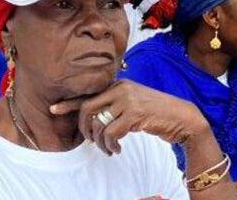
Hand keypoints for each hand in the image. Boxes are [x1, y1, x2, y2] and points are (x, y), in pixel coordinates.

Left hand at [50, 80, 209, 155]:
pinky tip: (117, 150)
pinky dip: (111, 145)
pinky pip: (111, 132)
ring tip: (108, 149)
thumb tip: (95, 120)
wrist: (182, 118)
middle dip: (85, 129)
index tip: (54, 109)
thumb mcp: (134, 104)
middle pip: (87, 108)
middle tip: (91, 142)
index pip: (88, 93)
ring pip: (98, 123)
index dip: (69, 103)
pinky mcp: (135, 114)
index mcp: (118, 85)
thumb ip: (116, 106)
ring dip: (100, 142)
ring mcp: (128, 100)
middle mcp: (121, 88)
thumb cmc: (157, 113)